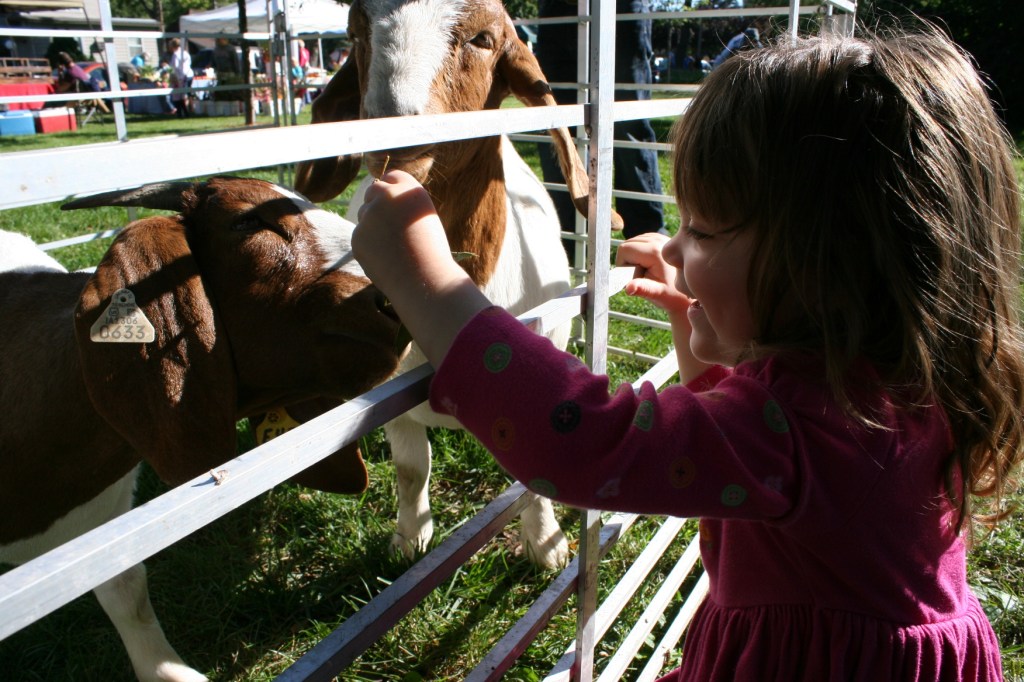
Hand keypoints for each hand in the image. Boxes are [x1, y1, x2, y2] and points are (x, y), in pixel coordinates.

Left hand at [354, 170, 458, 294]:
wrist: (425, 281)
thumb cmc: (430, 252)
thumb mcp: (423, 217)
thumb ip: (403, 203)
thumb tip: (377, 195)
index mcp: (410, 190)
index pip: (392, 176)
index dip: (393, 189)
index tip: (394, 203)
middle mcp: (388, 196)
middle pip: (373, 190)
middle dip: (377, 203)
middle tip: (389, 224)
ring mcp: (370, 215)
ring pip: (364, 214)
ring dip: (373, 225)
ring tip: (394, 246)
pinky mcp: (358, 235)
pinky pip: (360, 235)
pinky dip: (369, 244)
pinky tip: (385, 257)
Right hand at [614, 232, 691, 316]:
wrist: (688, 289)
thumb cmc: (672, 294)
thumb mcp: (656, 293)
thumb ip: (641, 288)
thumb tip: (628, 288)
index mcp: (655, 252)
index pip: (624, 250)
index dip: (623, 264)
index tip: (634, 277)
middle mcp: (658, 240)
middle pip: (627, 244)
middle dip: (628, 260)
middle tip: (641, 274)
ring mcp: (660, 237)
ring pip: (633, 241)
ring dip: (633, 256)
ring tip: (646, 270)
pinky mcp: (661, 238)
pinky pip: (641, 241)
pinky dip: (640, 252)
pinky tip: (649, 264)